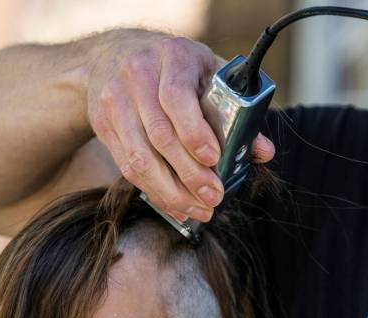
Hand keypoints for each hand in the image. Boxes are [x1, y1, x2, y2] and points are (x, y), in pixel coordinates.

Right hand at [87, 32, 274, 221]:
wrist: (114, 57)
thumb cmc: (174, 69)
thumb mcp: (208, 75)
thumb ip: (236, 112)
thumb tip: (263, 152)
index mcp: (173, 56)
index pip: (177, 97)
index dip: (195, 133)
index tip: (214, 160)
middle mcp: (138, 76)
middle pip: (160, 136)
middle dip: (189, 175)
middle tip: (214, 198)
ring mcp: (116, 103)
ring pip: (141, 159)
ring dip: (171, 192)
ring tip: (198, 210)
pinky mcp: (104, 127)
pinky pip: (128, 168)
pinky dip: (154, 192)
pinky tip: (176, 206)